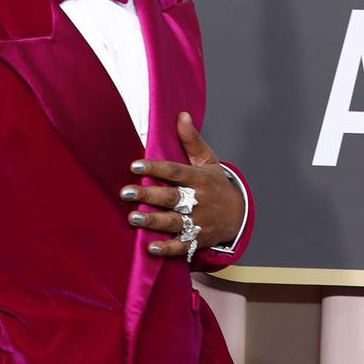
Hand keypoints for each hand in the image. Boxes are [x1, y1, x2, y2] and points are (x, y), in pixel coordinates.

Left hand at [119, 113, 243, 258]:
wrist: (237, 215)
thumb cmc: (216, 185)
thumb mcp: (208, 161)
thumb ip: (192, 140)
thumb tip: (181, 115)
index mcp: (199, 179)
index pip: (175, 171)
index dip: (156, 168)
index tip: (135, 165)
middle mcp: (198, 200)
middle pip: (171, 197)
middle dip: (149, 195)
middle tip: (126, 192)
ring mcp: (197, 222)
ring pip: (174, 221)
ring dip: (153, 220)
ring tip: (133, 217)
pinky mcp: (197, 239)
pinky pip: (182, 246)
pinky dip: (167, 248)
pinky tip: (151, 247)